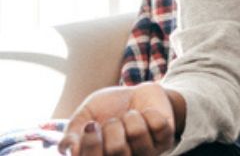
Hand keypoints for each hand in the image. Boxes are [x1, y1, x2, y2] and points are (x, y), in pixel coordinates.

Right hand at [58, 83, 176, 155]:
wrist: (135, 92)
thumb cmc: (106, 109)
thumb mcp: (84, 117)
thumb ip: (72, 135)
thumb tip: (70, 151)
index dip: (91, 143)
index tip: (90, 126)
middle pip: (116, 149)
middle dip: (112, 126)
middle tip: (114, 121)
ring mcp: (147, 154)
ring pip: (137, 134)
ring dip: (131, 118)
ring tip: (131, 116)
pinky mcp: (166, 141)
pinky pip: (158, 125)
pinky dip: (150, 112)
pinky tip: (147, 115)